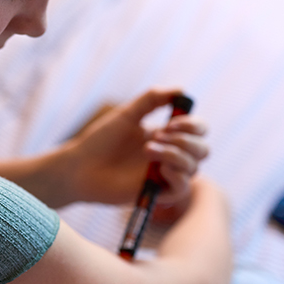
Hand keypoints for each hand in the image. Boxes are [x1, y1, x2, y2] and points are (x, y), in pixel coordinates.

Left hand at [65, 88, 209, 205]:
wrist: (80, 167)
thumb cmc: (100, 141)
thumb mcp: (127, 114)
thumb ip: (152, 99)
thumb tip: (182, 90)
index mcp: (165, 135)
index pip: (197, 130)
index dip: (192, 125)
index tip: (172, 122)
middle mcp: (169, 155)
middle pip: (202, 149)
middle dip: (185, 140)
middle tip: (158, 135)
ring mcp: (164, 175)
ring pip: (193, 167)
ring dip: (175, 154)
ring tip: (147, 150)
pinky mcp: (157, 193)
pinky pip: (182, 188)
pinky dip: (177, 176)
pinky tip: (160, 168)